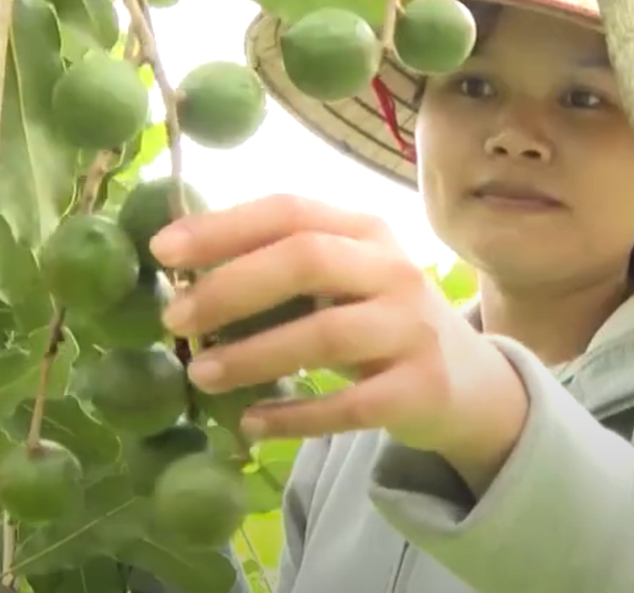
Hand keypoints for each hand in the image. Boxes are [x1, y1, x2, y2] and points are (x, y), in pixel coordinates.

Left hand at [150, 194, 529, 487]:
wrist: (470, 383)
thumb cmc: (381, 319)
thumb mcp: (347, 277)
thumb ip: (283, 264)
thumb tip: (183, 268)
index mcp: (366, 230)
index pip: (290, 211)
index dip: (224, 227)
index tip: (163, 251)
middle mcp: (394, 270)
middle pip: (306, 260)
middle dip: (231, 288)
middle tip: (175, 319)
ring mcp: (412, 329)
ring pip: (325, 335)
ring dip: (253, 355)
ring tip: (200, 375)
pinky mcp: (420, 389)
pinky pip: (349, 405)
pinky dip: (294, 416)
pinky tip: (251, 423)